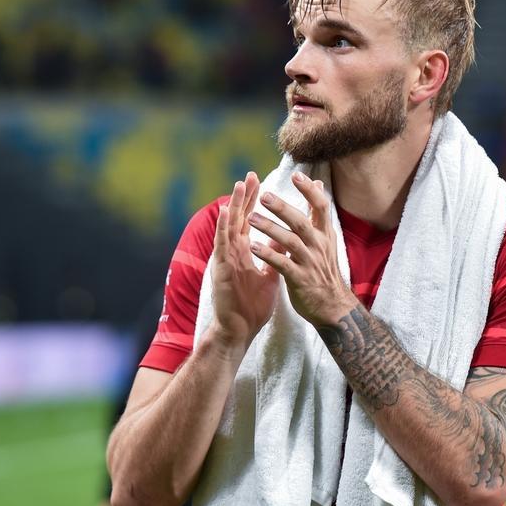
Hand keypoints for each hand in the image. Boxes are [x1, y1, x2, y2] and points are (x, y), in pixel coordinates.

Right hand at [209, 172, 281, 348]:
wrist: (241, 330)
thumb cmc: (252, 305)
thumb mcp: (269, 275)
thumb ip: (274, 255)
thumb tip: (284, 237)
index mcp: (244, 253)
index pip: (249, 221)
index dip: (254, 202)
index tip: (261, 182)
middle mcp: (233, 252)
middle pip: (239, 219)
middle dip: (244, 197)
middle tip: (250, 175)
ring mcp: (225, 260)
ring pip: (229, 227)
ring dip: (233, 206)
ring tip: (238, 185)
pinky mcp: (220, 270)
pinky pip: (222, 246)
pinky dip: (223, 228)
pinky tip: (225, 213)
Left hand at [250, 172, 353, 326]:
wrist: (332, 306)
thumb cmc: (324, 269)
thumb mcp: (326, 240)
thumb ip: (318, 214)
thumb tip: (319, 185)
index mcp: (325, 234)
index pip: (321, 207)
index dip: (310, 191)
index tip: (296, 176)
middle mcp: (319, 246)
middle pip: (301, 222)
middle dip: (283, 208)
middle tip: (264, 196)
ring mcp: (310, 262)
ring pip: (290, 242)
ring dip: (270, 229)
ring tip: (252, 218)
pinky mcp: (299, 279)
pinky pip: (282, 264)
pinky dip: (268, 254)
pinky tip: (253, 246)